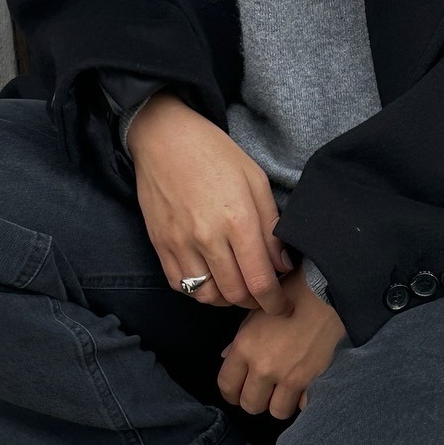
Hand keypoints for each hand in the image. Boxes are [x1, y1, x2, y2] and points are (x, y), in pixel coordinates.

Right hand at [126, 92, 291, 311]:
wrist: (164, 138)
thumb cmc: (214, 154)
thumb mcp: (255, 180)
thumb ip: (271, 226)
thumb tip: (283, 264)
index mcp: (238, 220)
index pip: (260, 281)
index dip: (275, 302)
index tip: (283, 306)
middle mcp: (208, 237)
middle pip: (236, 294)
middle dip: (255, 303)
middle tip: (264, 296)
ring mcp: (180, 243)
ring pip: (208, 296)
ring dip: (228, 300)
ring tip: (239, 288)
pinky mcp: (161, 244)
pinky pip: (181, 285)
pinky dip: (199, 291)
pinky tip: (212, 280)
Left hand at [219, 268, 345, 418]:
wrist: (330, 293)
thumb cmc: (293, 295)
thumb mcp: (257, 311)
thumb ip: (241, 339)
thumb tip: (228, 358)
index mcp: (245, 347)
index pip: (226, 386)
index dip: (231, 393)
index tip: (237, 392)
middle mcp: (264, 367)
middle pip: (250, 405)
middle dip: (255, 400)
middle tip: (263, 392)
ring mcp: (289, 377)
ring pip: (276, 411)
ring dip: (280, 403)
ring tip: (285, 390)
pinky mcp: (313, 382)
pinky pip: (303, 406)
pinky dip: (303, 400)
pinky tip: (306, 388)